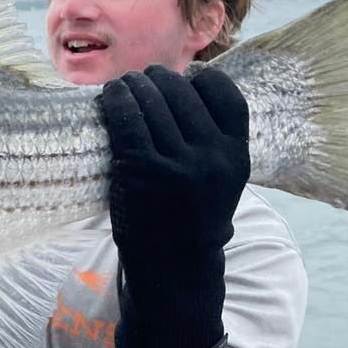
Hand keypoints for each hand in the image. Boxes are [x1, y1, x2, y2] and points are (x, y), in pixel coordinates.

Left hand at [99, 65, 249, 347]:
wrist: (174, 268)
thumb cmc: (191, 219)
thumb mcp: (222, 180)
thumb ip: (214, 142)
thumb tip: (186, 90)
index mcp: (237, 155)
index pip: (226, 94)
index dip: (202, 79)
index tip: (185, 79)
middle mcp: (212, 156)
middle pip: (182, 91)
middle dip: (159, 79)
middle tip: (143, 80)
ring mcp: (177, 162)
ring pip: (152, 100)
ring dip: (133, 85)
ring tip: (123, 86)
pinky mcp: (141, 168)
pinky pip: (126, 118)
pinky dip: (116, 100)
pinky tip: (110, 96)